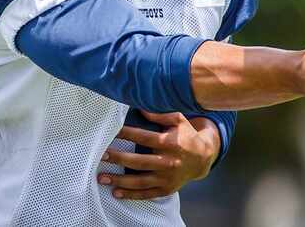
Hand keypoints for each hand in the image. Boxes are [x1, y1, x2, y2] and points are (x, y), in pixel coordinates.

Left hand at [98, 112, 218, 199]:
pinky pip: (146, 194)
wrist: (203, 159)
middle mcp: (168, 162)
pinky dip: (130, 195)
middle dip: (118, 158)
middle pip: (138, 161)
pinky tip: (116, 192)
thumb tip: (140, 108)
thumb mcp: (178, 121)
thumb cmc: (187, 136)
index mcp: (170, 143)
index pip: (144, 137)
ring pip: (139, 181)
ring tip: (101, 177)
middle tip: (102, 155)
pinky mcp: (166, 189)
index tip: (113, 131)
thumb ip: (160, 115)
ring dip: (119, 180)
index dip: (127, 134)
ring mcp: (167, 178)